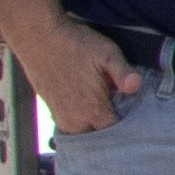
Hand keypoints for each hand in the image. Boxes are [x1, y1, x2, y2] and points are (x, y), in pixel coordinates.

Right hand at [26, 13, 143, 137]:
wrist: (38, 37)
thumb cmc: (75, 43)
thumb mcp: (107, 52)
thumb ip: (123, 73)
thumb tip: (136, 87)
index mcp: (92, 109)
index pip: (115, 131)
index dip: (127, 124)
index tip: (133, 112)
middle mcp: (74, 119)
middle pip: (98, 136)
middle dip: (110, 128)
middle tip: (118, 108)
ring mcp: (60, 115)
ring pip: (83, 133)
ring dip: (93, 125)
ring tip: (104, 107)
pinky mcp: (50, 108)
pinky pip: (69, 126)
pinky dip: (79, 121)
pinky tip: (86, 105)